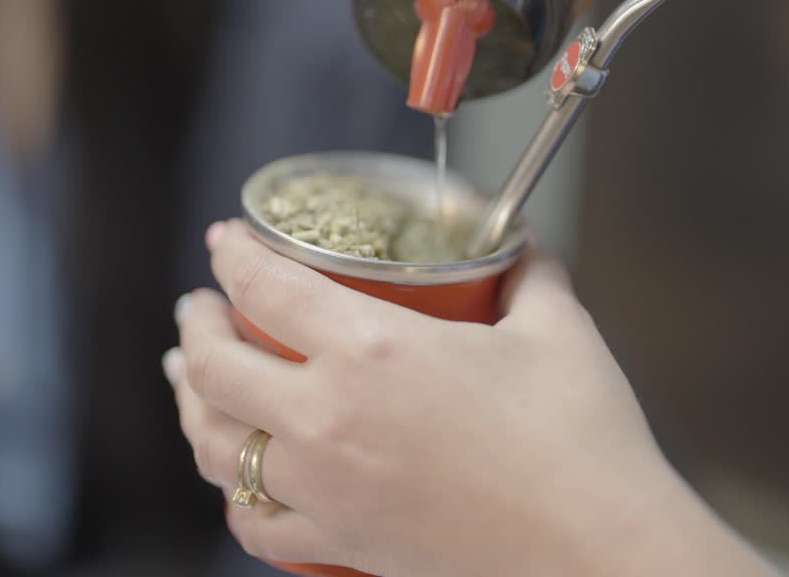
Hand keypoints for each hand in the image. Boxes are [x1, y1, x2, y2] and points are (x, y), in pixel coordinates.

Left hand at [167, 219, 770, 576]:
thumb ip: (530, 276)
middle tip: (199, 310)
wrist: (597, 554)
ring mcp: (324, 490)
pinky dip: (236, 499)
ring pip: (215, 447)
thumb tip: (522, 246)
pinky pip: (256, 526)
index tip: (226, 243)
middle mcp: (327, 419)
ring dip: (192, 407)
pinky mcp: (340, 544)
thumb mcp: (558, 333)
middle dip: (195, 329)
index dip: (233, 256)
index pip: (266, 287)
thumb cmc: (580, 446)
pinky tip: (239, 483)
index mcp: (372, 350)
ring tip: (191, 383)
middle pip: (214, 369)